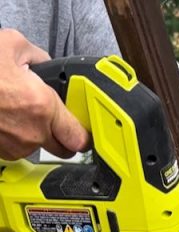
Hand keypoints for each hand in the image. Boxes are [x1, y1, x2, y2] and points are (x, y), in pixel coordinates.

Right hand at [0, 28, 88, 159]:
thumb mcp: (12, 45)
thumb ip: (39, 58)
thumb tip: (45, 65)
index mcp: (42, 108)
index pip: (80, 138)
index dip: (84, 132)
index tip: (83, 126)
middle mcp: (31, 133)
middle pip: (65, 150)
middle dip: (65, 136)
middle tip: (59, 120)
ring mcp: (15, 146)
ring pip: (40, 148)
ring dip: (38, 134)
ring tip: (22, 111)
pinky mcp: (1, 152)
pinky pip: (19, 148)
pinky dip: (18, 136)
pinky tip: (8, 118)